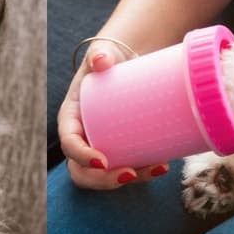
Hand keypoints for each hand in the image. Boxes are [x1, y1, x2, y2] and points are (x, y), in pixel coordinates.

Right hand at [57, 40, 170, 188]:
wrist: (127, 64)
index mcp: (70, 119)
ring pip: (107, 176)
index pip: (69, 144)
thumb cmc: (110, 58)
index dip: (81, 157)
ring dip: (132, 179)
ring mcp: (101, 147)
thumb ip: (99, 53)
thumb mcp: (103, 53)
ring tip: (157, 168)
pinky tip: (163, 166)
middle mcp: (82, 139)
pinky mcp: (120, 150)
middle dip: (104, 180)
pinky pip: (127, 169)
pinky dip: (145, 172)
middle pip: (83, 171)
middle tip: (131, 174)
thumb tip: (103, 61)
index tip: (102, 161)